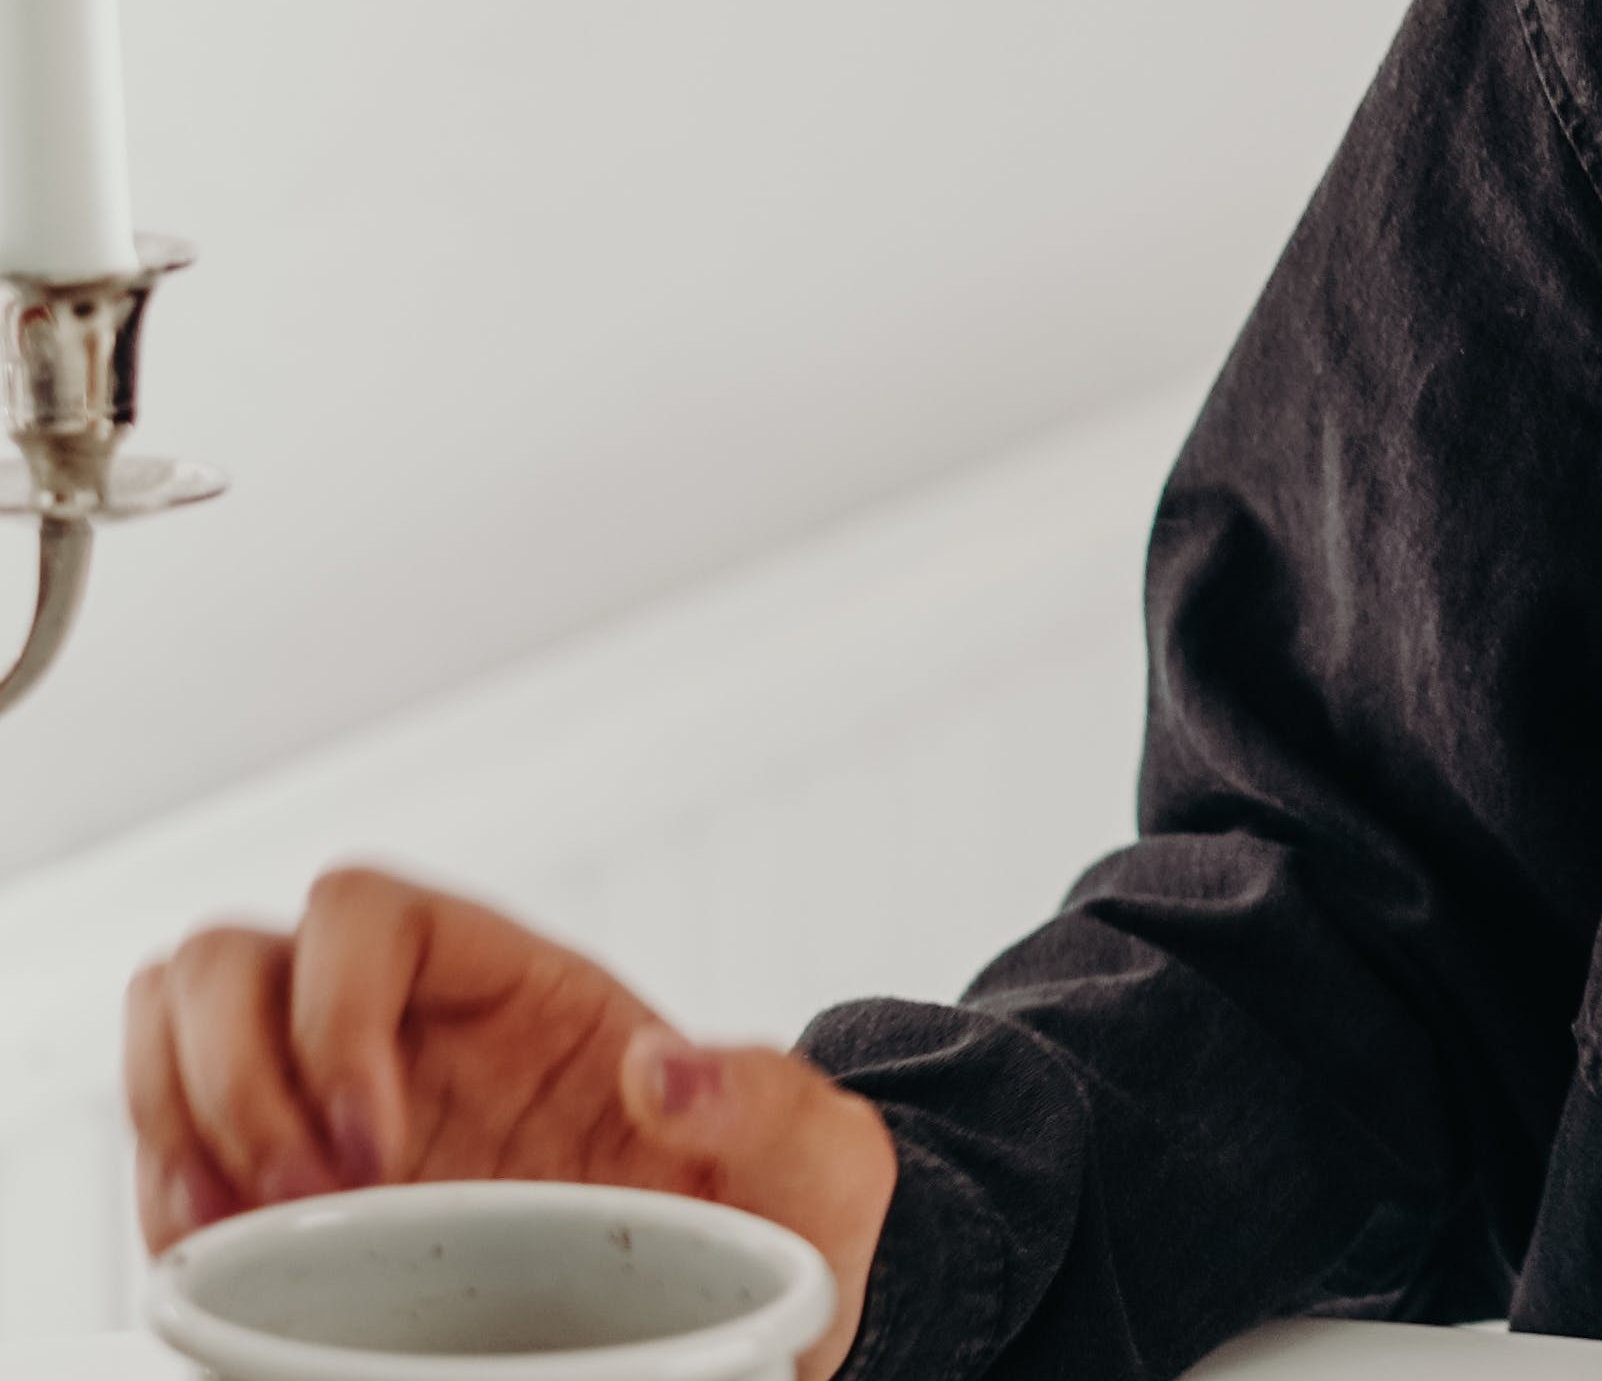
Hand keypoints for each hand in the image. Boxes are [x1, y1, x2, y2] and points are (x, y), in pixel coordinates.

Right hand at [125, 867, 896, 1380]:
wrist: (735, 1316)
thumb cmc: (770, 1219)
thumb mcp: (815, 1158)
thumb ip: (769, 1098)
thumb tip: (669, 1070)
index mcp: (519, 986)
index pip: (365, 909)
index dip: (334, 1008)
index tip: (376, 1148)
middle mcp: (407, 1024)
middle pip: (232, 957)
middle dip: (230, 1074)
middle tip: (299, 1202)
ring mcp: (338, 1103)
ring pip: (177, 1021)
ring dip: (174, 1121)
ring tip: (234, 1235)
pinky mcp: (296, 1198)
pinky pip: (173, 1147)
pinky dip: (163, 1196)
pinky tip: (213, 1272)